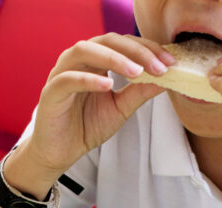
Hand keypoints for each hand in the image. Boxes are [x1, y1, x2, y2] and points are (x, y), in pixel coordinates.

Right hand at [23, 34, 171, 175]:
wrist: (60, 152)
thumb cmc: (87, 126)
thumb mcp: (120, 109)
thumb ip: (139, 92)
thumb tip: (168, 78)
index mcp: (96, 60)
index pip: (123, 43)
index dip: (148, 49)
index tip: (171, 62)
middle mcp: (78, 60)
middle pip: (107, 40)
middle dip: (136, 51)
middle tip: (159, 66)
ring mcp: (62, 73)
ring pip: (85, 51)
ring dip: (113, 59)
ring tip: (136, 72)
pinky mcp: (51, 92)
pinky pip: (68, 79)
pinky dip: (88, 79)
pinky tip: (107, 85)